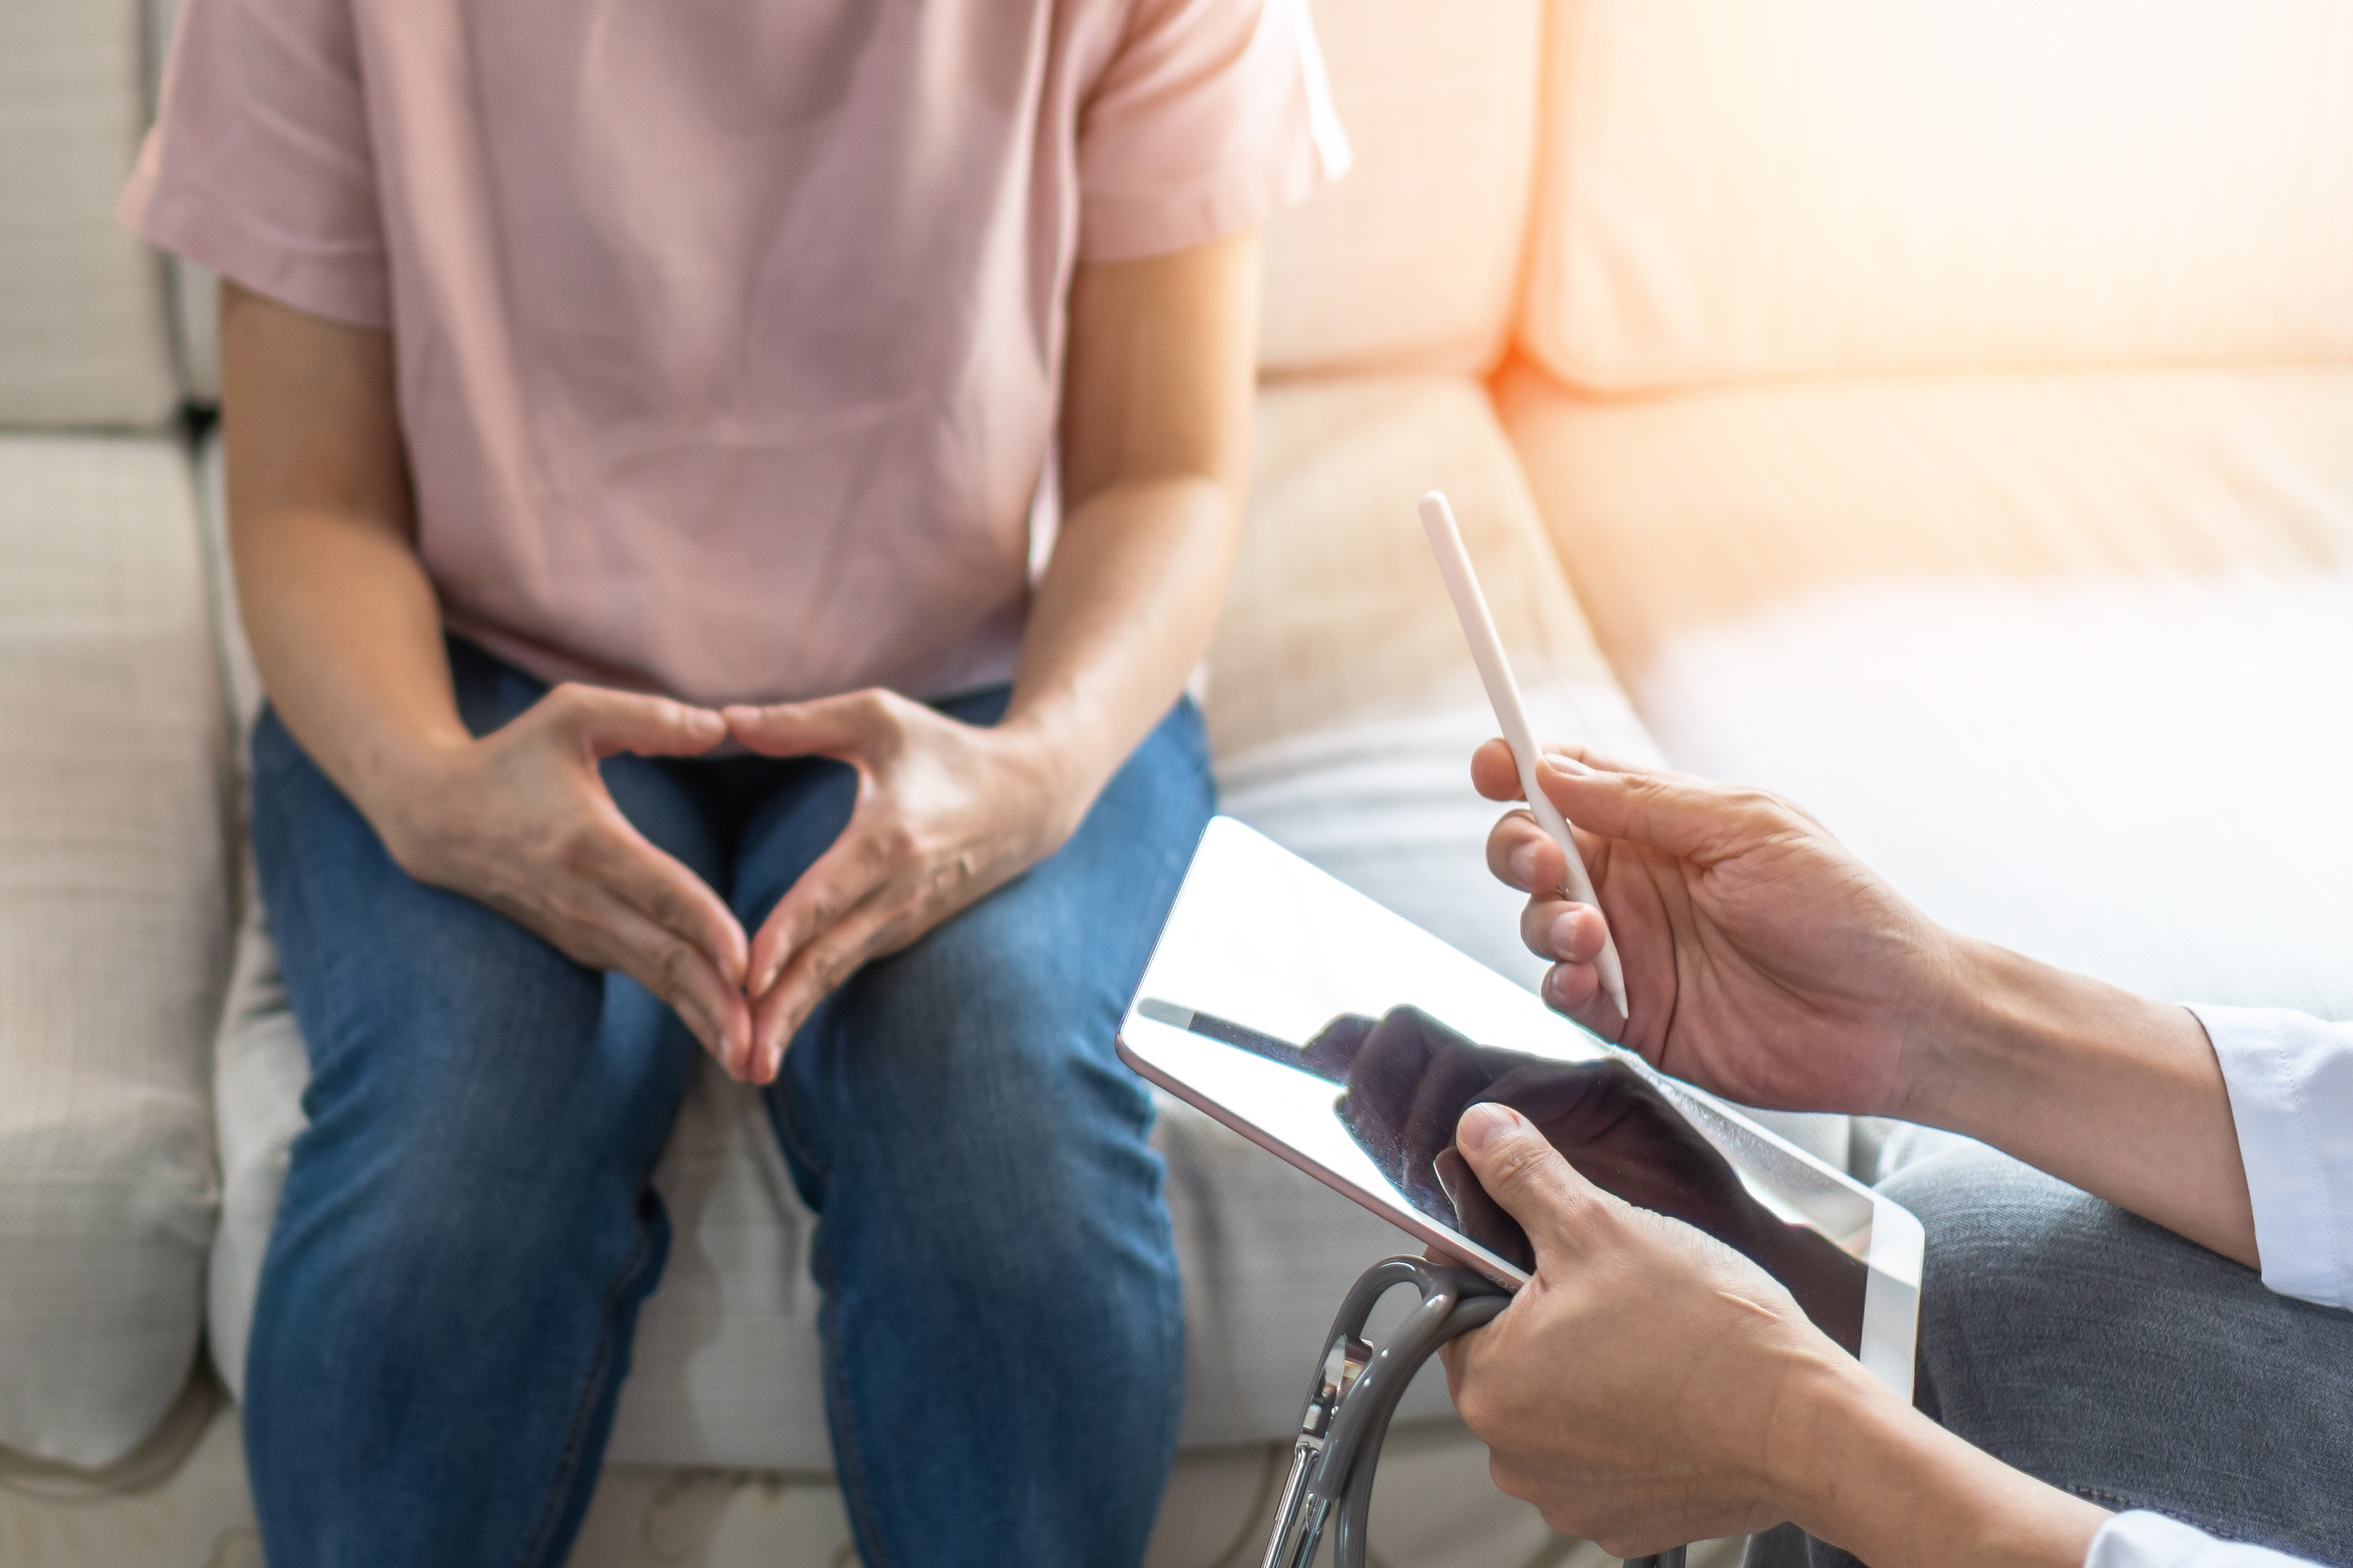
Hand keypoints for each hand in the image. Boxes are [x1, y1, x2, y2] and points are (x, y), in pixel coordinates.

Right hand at [378, 683, 750, 1063]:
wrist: (436, 818)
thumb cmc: (515, 757)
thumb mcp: (573, 714)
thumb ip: (650, 717)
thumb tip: (723, 725)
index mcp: (589, 843)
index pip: (658, 893)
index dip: (703, 927)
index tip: (745, 963)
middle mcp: (585, 899)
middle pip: (662, 958)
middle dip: (711, 1004)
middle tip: (758, 1044)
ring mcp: (581, 930)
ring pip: (656, 980)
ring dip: (703, 1019)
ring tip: (753, 1060)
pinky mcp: (584, 945)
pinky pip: (646, 979)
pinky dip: (686, 1007)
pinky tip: (729, 1033)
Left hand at [723, 690, 1078, 1081]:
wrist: (1031, 801)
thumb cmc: (946, 750)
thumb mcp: (877, 717)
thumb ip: (798, 722)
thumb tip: (722, 721)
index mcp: (890, 838)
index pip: (828, 895)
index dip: (786, 937)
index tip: (744, 977)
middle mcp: (898, 892)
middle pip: (830, 959)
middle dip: (783, 1011)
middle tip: (739, 1060)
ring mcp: (903, 920)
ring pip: (836, 974)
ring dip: (793, 1019)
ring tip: (745, 1065)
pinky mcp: (901, 932)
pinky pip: (845, 969)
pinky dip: (807, 1001)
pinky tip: (768, 1033)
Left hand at [1437, 1104, 2109, 1566]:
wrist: (1812, 1428)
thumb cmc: (1709, 1334)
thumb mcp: (1600, 1225)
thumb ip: (1524, 1176)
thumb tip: (1478, 1133)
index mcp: (1487, 1387)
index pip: (1460, 1299)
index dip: (1504, 1255)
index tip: (1554, 1242)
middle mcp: (1514, 1458)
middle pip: (1512, 1354)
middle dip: (1556, 1313)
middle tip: (1623, 1286)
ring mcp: (1573, 1496)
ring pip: (1564, 1402)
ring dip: (1598, 1366)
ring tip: (1659, 1338)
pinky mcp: (1629, 1519)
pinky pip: (1613, 1451)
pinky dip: (1639, 1421)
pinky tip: (1679, 1389)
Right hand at [1476, 742, 1958, 1118]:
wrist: (1895, 1020)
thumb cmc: (1844, 913)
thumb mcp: (1750, 831)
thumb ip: (1646, 802)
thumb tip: (1554, 768)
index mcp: (1663, 825)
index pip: (1569, 782)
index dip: (1520, 767)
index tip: (1493, 764)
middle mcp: (1637, 882)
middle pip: (1533, 849)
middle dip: (1517, 847)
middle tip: (1546, 860)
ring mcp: (1632, 950)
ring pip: (1537, 921)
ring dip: (1543, 919)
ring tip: (1588, 932)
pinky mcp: (1635, 1017)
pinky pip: (1566, 996)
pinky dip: (1562, 984)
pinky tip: (1589, 980)